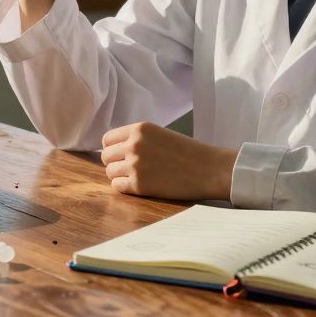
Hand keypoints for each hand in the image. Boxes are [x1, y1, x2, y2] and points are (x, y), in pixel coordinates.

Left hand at [101, 122, 238, 200]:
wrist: (209, 169)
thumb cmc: (188, 152)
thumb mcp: (160, 134)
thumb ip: (138, 139)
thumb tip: (115, 149)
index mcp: (139, 129)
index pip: (107, 139)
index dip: (112, 148)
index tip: (120, 155)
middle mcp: (134, 144)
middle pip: (106, 156)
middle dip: (115, 163)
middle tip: (130, 168)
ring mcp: (135, 165)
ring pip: (110, 172)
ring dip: (120, 176)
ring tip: (137, 177)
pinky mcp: (139, 185)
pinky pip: (117, 187)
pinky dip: (125, 188)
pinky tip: (139, 186)